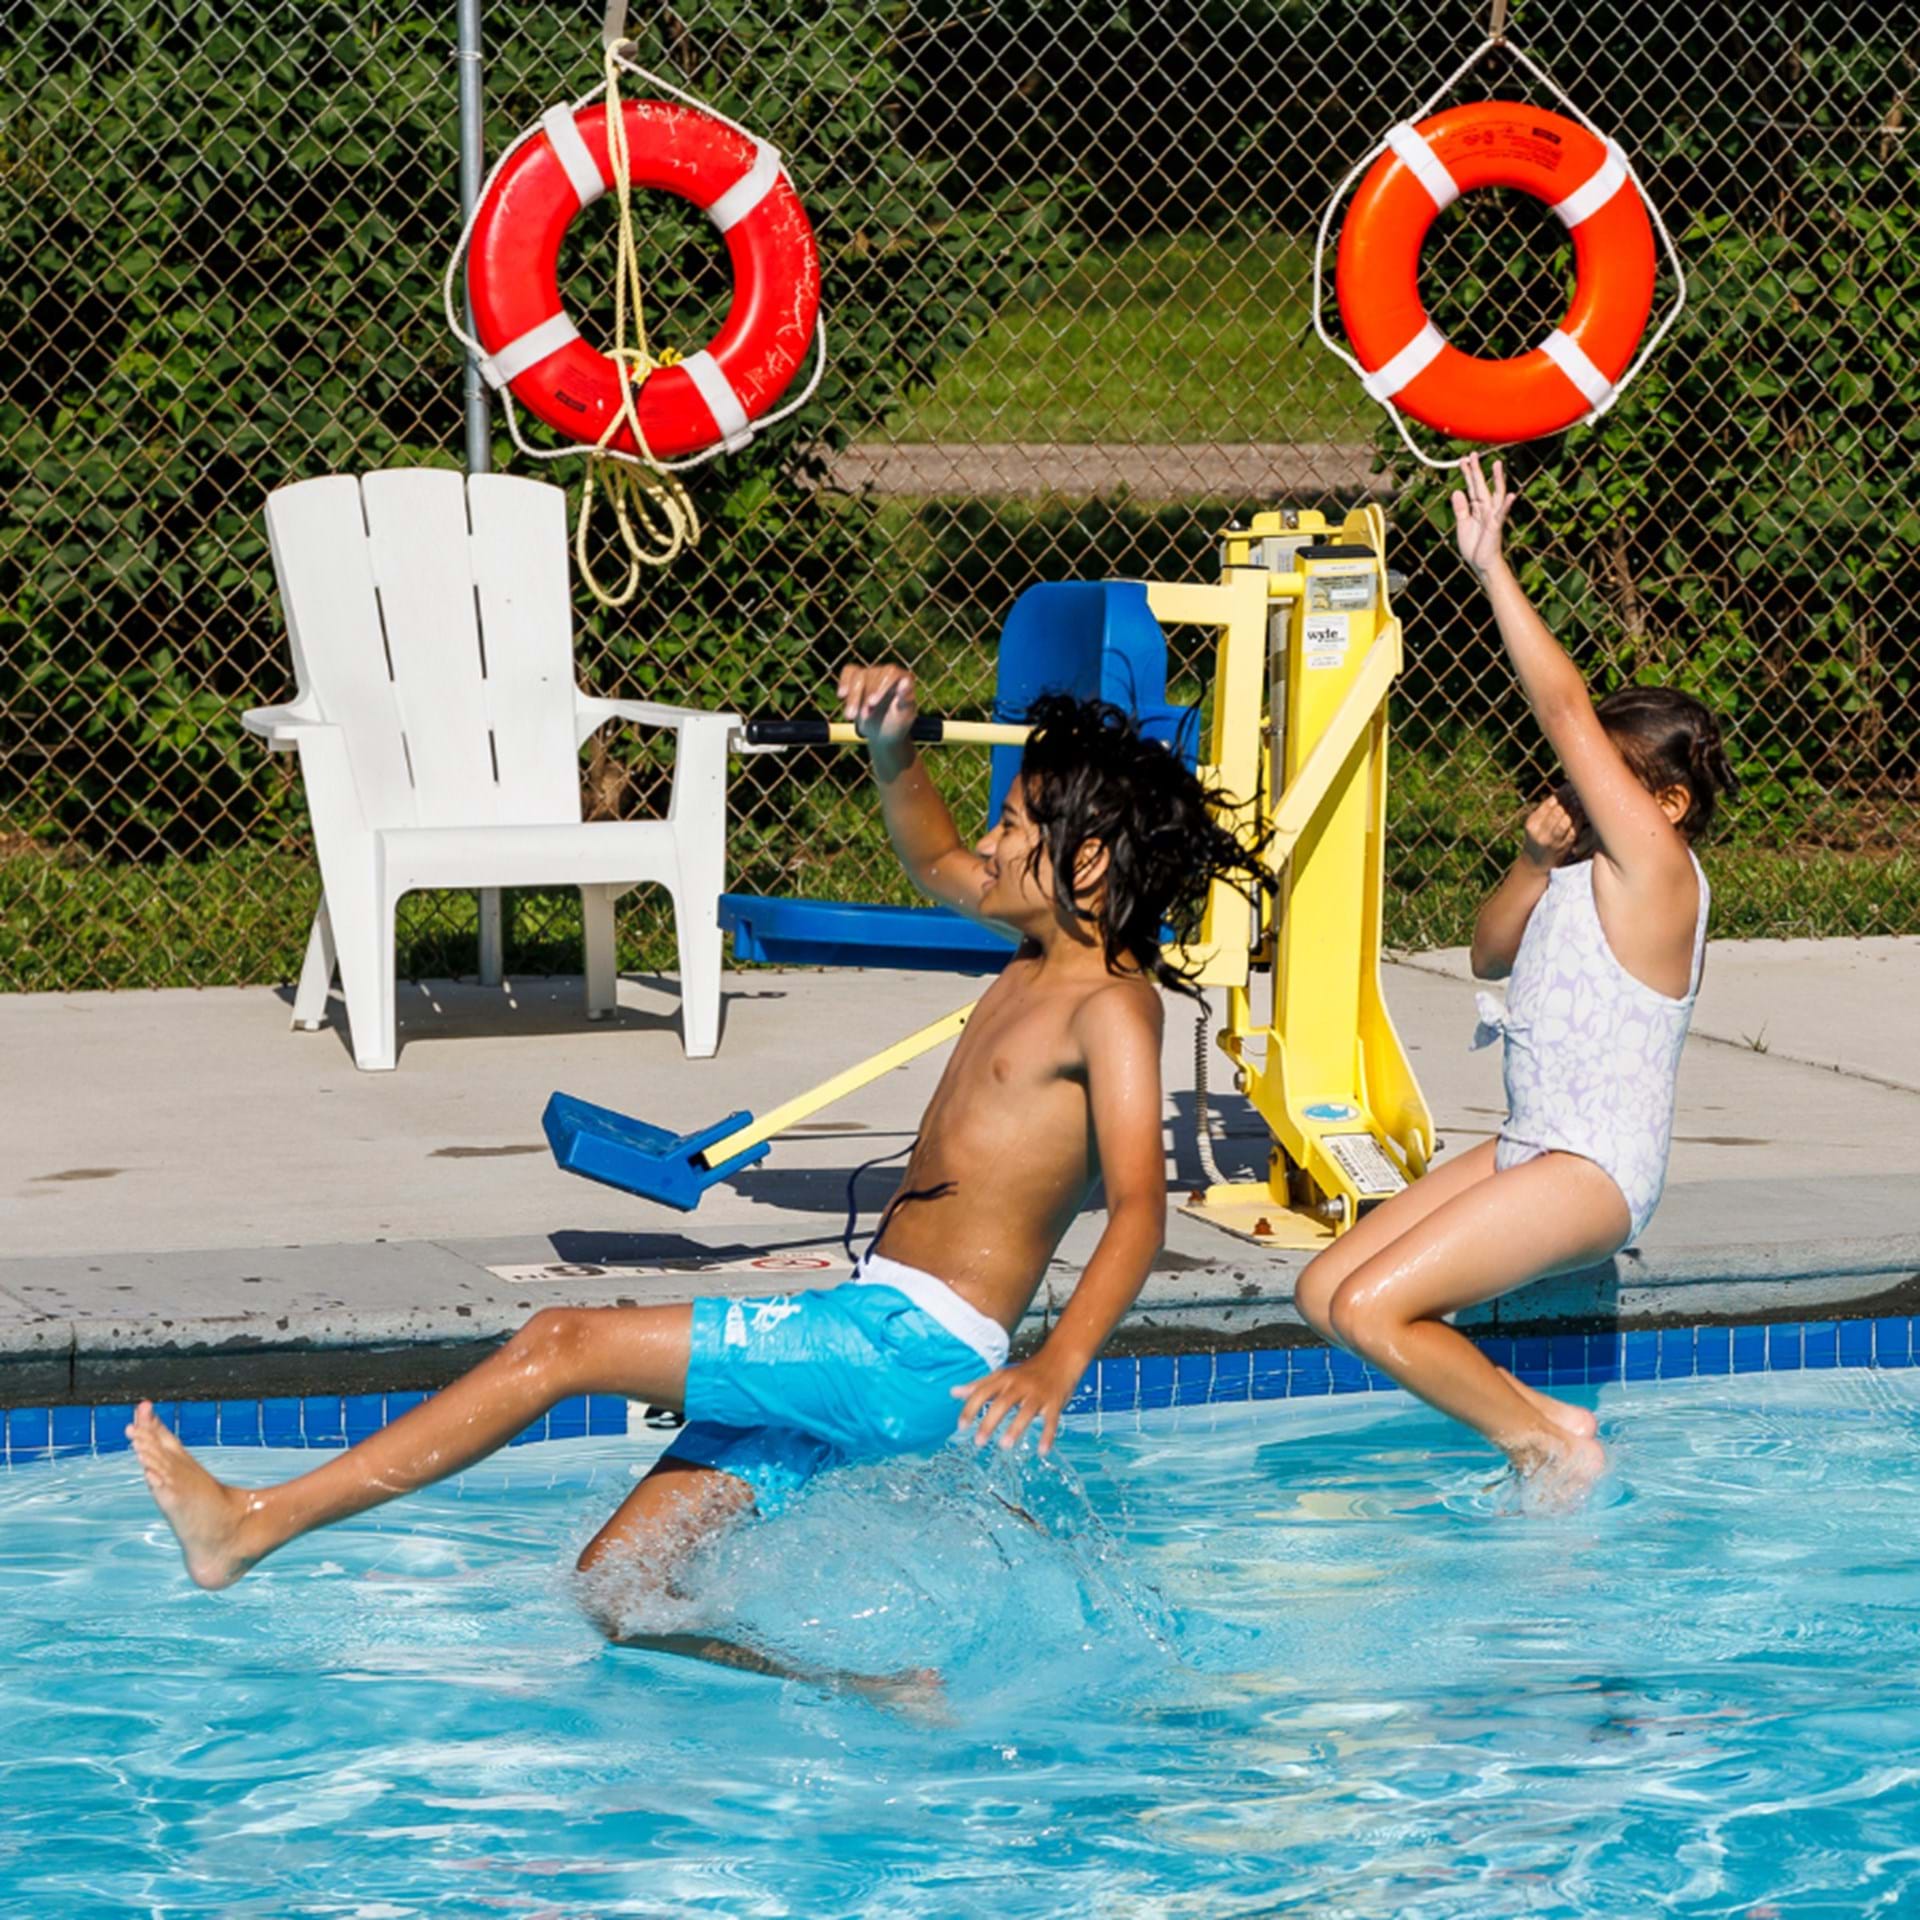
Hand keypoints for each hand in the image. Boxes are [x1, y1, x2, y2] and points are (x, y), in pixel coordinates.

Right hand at [837, 663, 917, 750]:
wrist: (885, 733)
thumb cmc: (898, 724)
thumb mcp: (904, 715)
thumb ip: (906, 698)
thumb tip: (905, 682)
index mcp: (903, 678)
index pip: (891, 673)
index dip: (880, 686)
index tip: (872, 703)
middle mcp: (888, 673)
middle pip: (872, 675)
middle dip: (866, 696)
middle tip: (865, 716)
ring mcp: (872, 674)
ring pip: (858, 676)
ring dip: (853, 697)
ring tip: (850, 717)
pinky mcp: (858, 678)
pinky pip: (849, 672)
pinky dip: (844, 682)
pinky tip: (841, 695)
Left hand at [952, 1351, 1081, 1455]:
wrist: (1061, 1358)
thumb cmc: (1028, 1371)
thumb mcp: (1003, 1374)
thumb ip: (980, 1385)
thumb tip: (953, 1392)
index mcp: (1005, 1378)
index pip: (983, 1392)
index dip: (971, 1408)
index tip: (961, 1426)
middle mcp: (1020, 1385)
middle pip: (1002, 1403)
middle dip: (990, 1422)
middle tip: (978, 1441)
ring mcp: (1038, 1394)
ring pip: (1026, 1411)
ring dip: (1015, 1428)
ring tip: (1004, 1445)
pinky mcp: (1054, 1403)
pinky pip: (1051, 1420)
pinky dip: (1047, 1435)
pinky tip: (1042, 1451)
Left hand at [1450, 453, 1512, 582]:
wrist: (1482, 564)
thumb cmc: (1474, 546)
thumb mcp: (1462, 525)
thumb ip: (1460, 509)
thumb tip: (1457, 491)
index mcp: (1477, 508)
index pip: (1471, 487)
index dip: (1467, 474)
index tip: (1463, 460)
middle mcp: (1486, 508)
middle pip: (1481, 486)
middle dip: (1477, 470)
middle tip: (1473, 454)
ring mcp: (1493, 516)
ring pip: (1496, 494)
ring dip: (1497, 479)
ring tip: (1497, 464)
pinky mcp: (1496, 525)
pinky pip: (1502, 513)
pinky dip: (1507, 504)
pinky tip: (1512, 494)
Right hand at [1521, 793, 1578, 870]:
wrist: (1535, 863)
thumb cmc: (1538, 838)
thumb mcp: (1535, 824)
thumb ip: (1546, 810)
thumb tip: (1564, 790)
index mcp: (1532, 823)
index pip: (1548, 804)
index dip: (1561, 793)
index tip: (1570, 785)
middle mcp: (1540, 832)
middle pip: (1558, 811)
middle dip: (1570, 798)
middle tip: (1580, 789)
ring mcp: (1552, 840)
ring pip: (1566, 820)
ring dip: (1576, 808)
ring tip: (1582, 798)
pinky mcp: (1563, 846)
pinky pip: (1573, 829)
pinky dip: (1579, 819)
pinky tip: (1583, 811)